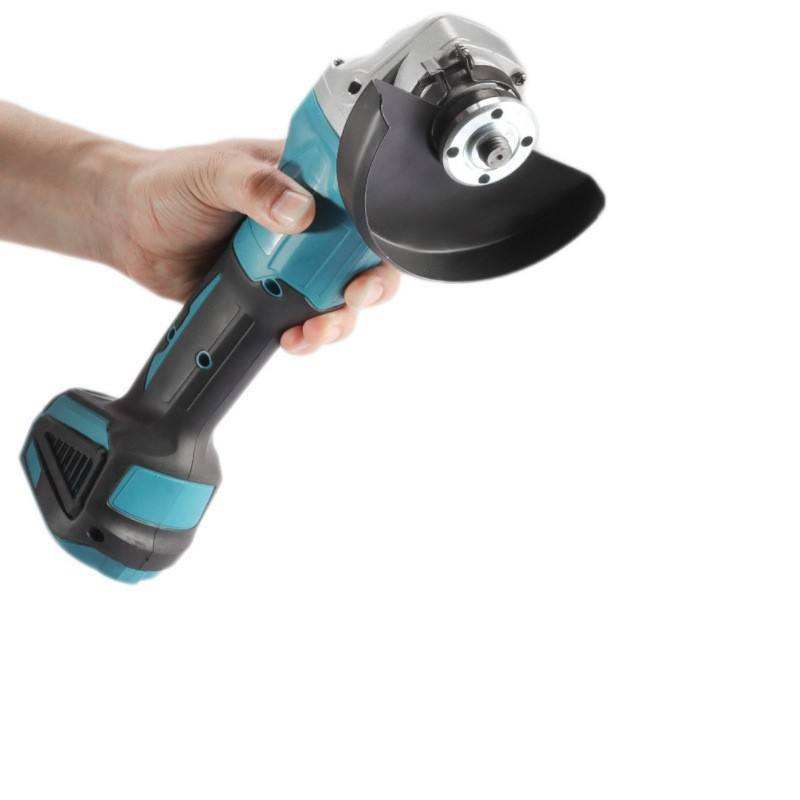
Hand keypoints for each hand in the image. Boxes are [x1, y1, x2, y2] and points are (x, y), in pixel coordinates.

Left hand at [113, 139, 399, 354]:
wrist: (127, 228)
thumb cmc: (168, 185)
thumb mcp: (212, 173)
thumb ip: (255, 186)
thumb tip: (301, 211)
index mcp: (306, 182)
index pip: (361, 205)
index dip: (378, 236)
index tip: (370, 260)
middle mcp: (309, 226)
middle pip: (362, 261)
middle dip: (367, 288)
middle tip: (353, 300)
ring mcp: (293, 265)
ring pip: (338, 300)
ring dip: (337, 321)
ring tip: (312, 332)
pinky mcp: (272, 297)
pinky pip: (303, 320)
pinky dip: (307, 336)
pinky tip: (293, 341)